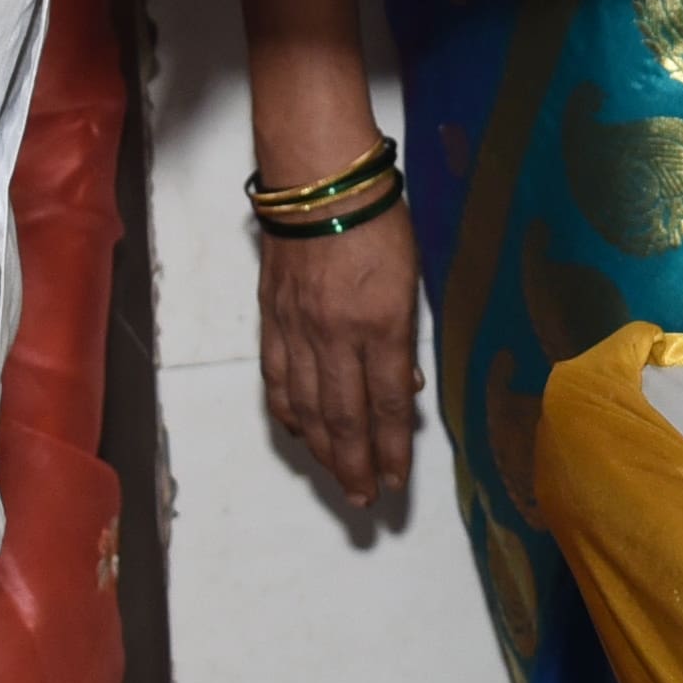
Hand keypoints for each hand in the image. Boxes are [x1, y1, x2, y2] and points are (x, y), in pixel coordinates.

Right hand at [255, 202, 421, 512]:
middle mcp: (336, 336)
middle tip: (363, 500)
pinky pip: (277, 379)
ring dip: (322, 450)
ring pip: (306, 407)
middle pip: (343, 417)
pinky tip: (298, 434)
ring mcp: (298, 330)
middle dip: (354, 465)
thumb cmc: (379, 222)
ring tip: (337, 478)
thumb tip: (402, 390)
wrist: (319, 182)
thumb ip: (403, 339)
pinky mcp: (272, 320)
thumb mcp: (410, 279)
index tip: (395, 483)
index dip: (390, 451)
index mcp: (380, 325)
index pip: (386, 405)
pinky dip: (287, 414)